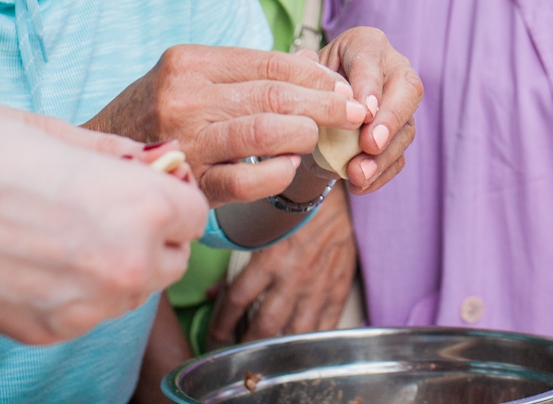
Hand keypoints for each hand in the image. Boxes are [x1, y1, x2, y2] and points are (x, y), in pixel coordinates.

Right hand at [0, 105, 206, 341]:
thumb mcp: (51, 130)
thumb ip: (109, 152)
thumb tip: (142, 158)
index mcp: (140, 206)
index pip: (193, 212)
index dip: (169, 193)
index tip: (144, 183)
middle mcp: (126, 265)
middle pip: (171, 258)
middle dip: (151, 234)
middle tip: (104, 207)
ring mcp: (87, 307)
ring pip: (131, 292)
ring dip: (115, 266)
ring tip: (62, 232)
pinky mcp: (47, 332)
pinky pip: (87, 313)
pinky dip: (74, 291)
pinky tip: (34, 258)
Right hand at [85, 45, 370, 203]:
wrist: (96, 161)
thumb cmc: (153, 114)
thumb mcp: (188, 77)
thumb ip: (243, 72)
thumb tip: (313, 69)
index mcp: (188, 62)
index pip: (268, 63)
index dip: (314, 76)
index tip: (342, 87)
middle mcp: (184, 98)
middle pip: (273, 95)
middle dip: (323, 104)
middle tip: (353, 113)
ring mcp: (185, 142)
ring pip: (264, 133)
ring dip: (304, 135)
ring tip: (318, 138)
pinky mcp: (188, 184)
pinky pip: (247, 181)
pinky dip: (277, 174)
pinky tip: (288, 168)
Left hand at [208, 188, 357, 343]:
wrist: (335, 193)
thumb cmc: (293, 209)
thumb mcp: (260, 228)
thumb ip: (237, 264)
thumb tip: (214, 293)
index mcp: (270, 259)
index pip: (236, 301)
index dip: (220, 325)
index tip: (213, 338)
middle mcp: (293, 277)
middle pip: (264, 326)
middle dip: (247, 346)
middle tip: (237, 357)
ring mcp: (318, 286)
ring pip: (295, 334)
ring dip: (277, 351)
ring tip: (265, 359)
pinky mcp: (339, 290)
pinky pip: (324, 328)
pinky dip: (310, 344)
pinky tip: (298, 351)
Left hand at [315, 27, 422, 192]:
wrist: (312, 112)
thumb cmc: (308, 84)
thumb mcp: (301, 73)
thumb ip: (303, 70)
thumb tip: (306, 65)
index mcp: (367, 45)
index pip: (373, 61)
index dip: (370, 87)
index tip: (363, 113)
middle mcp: (393, 69)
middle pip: (408, 89)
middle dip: (390, 119)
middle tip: (371, 143)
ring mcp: (401, 104)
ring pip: (406, 128)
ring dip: (384, 155)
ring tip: (358, 174)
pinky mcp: (399, 136)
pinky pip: (400, 156)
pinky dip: (381, 173)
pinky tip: (361, 184)